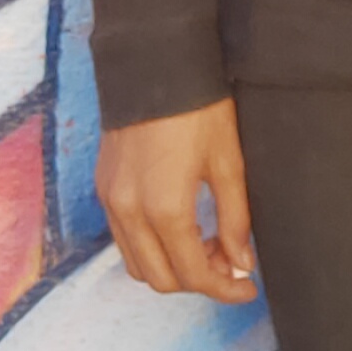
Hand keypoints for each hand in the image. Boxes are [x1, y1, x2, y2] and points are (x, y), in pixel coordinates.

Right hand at [98, 97, 256, 298]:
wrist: (155, 62)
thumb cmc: (198, 108)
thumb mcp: (228, 164)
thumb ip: (234, 220)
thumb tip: (240, 262)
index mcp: (164, 209)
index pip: (193, 274)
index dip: (224, 288)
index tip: (247, 287)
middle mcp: (129, 212)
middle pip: (161, 279)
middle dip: (198, 281)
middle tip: (230, 264)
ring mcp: (110, 200)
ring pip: (137, 264)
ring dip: (172, 267)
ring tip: (207, 246)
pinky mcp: (104, 187)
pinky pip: (124, 238)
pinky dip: (151, 247)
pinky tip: (180, 229)